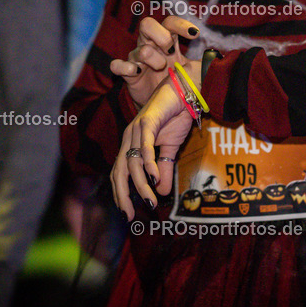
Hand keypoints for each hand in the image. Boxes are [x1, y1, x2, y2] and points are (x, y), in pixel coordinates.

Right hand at [109, 16, 198, 106]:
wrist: (159, 105)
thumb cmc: (175, 81)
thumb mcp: (191, 71)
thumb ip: (204, 64)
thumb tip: (223, 61)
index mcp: (166, 41)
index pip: (169, 23)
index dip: (180, 24)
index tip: (195, 34)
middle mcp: (149, 45)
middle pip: (147, 24)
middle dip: (160, 35)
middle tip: (170, 49)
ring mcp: (136, 59)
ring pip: (138, 48)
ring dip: (152, 57)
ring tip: (160, 68)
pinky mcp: (127, 75)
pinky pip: (117, 65)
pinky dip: (124, 67)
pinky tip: (136, 72)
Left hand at [110, 74, 194, 219]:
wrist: (185, 91)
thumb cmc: (175, 116)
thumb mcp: (170, 149)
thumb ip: (164, 169)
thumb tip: (164, 192)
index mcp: (131, 144)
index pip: (119, 173)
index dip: (121, 193)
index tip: (128, 213)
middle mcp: (129, 137)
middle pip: (119, 171)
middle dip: (123, 195)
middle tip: (129, 215)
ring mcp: (136, 129)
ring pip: (133, 163)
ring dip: (142, 184)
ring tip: (151, 201)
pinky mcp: (147, 121)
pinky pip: (145, 146)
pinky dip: (148, 163)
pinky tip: (154, 178)